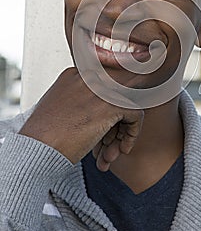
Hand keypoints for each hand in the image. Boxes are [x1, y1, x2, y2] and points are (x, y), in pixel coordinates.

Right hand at [19, 68, 143, 169]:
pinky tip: (119, 150)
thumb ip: (82, 103)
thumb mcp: (61, 109)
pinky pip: (135, 114)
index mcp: (75, 75)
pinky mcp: (111, 104)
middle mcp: (90, 76)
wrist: (35, 149)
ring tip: (108, 155)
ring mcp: (101, 88)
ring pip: (128, 106)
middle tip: (109, 145)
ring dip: (121, 134)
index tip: (106, 133)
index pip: (106, 89)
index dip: (108, 114)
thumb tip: (106, 115)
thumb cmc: (43, 136)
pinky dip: (131, 134)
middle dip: (117, 124)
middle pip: (119, 96)